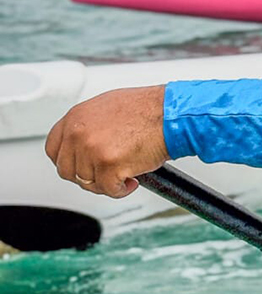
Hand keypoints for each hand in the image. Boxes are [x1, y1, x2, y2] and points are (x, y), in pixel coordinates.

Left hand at [45, 85, 169, 197]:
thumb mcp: (109, 107)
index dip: (67, 160)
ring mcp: (92, 149)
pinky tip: (132, 180)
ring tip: (124, 174)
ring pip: (88, 182)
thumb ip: (90, 124)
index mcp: (77, 117)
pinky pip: (108, 190)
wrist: (173, 114)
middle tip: (105, 173)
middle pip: (67, 170)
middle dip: (87, 175)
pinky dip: (121, 190)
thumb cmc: (150, 108)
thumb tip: (84, 142)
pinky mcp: (109, 165)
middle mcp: (80, 133)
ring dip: (106, 183)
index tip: (79, 165)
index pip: (54, 148)